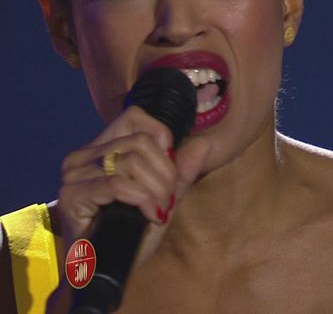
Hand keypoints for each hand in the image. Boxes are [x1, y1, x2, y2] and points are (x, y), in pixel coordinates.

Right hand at [56, 105, 209, 248]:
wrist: (105, 271)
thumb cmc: (131, 233)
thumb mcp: (163, 198)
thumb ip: (181, 172)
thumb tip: (204, 144)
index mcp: (101, 149)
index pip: (135, 117)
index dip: (161, 138)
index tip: (170, 170)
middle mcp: (83, 156)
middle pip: (140, 142)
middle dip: (165, 172)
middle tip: (168, 199)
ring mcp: (74, 174)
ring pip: (131, 161)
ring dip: (156, 189)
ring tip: (160, 210)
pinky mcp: (72, 196)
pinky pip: (119, 185)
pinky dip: (143, 199)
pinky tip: (150, 215)